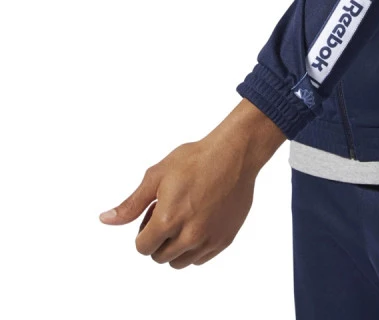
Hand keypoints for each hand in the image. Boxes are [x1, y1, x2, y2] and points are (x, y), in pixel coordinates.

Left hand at [98, 99, 285, 267]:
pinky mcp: (225, 239)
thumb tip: (105, 220)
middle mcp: (189, 235)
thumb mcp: (157, 175)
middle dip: (159, 239)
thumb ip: (131, 204)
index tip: (154, 213)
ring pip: (181, 261)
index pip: (142, 248)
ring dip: (177, 246)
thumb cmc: (196, 159)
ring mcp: (209, 239)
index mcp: (168, 220)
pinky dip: (196, 247)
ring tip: (186, 218)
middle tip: (171, 212)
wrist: (235, 154)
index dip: (144, 230)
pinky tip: (200, 221)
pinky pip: (201, 258)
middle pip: (160, 257)